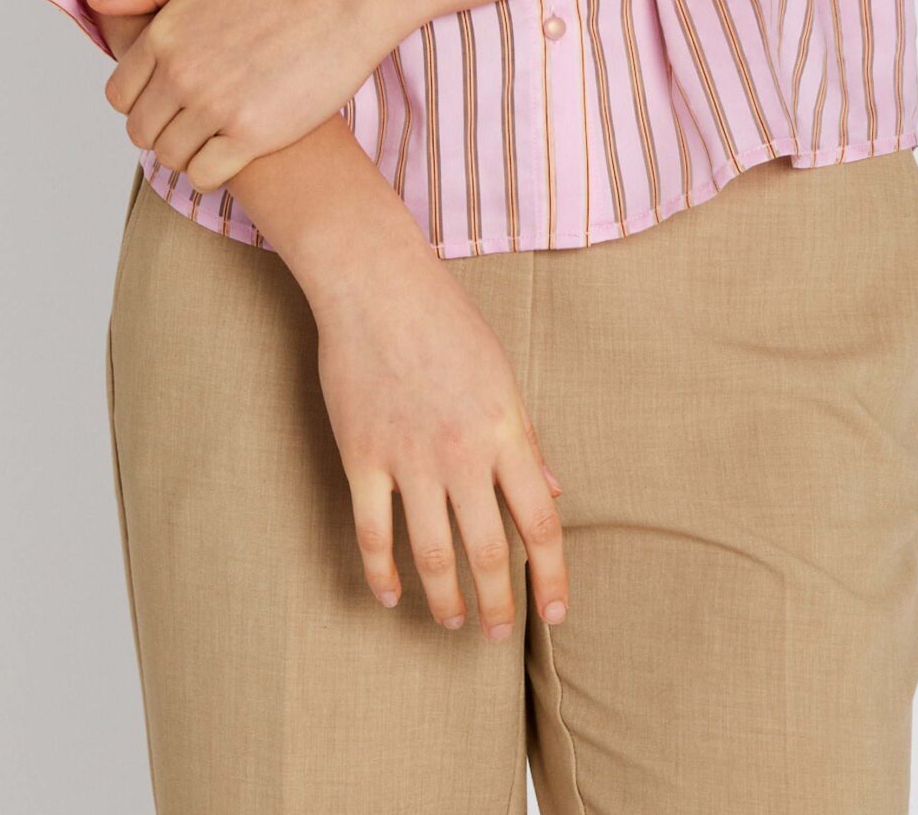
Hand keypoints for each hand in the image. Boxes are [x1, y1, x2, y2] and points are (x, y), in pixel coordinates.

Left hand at [88, 0, 398, 194]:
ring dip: (185, 151)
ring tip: (212, 136)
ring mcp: (216, 107)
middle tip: (191, 120)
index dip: (139, 100)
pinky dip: (210, 171)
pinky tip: (230, 152)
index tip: (167, 97)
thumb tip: (97, 2)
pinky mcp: (254, 135)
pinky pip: (205, 175)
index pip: (119, 94)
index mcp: (165, 35)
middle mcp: (182, 74)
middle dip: (159, 128)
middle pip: (141, 131)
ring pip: (170, 157)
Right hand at [310, 233, 569, 639]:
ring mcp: (409, 457)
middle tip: (499, 633)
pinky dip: (381, 573)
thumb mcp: (500, 374)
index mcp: (504, 430)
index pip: (540, 522)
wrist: (375, 284)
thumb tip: (554, 491)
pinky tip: (390, 595)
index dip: (551, 575)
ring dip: (444, 601)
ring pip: (431, 554)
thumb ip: (526, 438)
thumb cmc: (445, 321)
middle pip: (486, 551)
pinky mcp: (362, 456)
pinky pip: (373, 533)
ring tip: (451, 623)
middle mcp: (461, 452)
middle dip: (497, 603)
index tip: (555, 613)